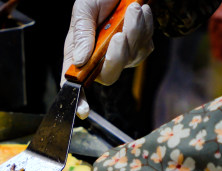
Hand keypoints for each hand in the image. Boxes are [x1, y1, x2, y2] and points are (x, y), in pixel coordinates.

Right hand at [62, 0, 154, 118]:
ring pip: (131, 59)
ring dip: (134, 32)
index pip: (76, 81)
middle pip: (109, 75)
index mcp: (79, 52)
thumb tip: (80, 61)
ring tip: (132, 8)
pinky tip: (140, 12)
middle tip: (118, 32)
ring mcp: (121, 55)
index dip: (78, 99)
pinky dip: (146, 28)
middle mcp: (99, 58)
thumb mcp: (83, 10)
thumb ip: (81, 34)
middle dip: (117, 56)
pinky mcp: (138, 48)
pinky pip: (145, 47)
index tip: (83, 110)